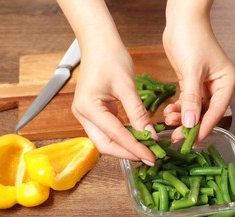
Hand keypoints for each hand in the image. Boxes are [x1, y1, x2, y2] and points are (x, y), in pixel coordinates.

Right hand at [56, 0, 156, 163]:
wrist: (98, 42)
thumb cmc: (110, 57)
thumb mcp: (127, 86)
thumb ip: (137, 113)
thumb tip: (149, 135)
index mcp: (88, 107)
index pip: (115, 135)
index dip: (134, 147)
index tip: (151, 156)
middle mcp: (82, 114)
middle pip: (105, 144)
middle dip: (127, 152)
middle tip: (149, 156)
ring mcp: (85, 114)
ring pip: (105, 139)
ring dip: (124, 145)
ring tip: (145, 149)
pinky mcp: (92, 111)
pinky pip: (107, 129)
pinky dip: (121, 135)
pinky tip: (136, 137)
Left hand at [162, 0, 234, 143]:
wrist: (181, 20)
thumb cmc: (192, 39)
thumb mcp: (192, 71)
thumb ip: (192, 99)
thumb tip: (190, 123)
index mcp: (226, 83)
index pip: (216, 112)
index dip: (203, 128)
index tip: (191, 141)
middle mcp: (218, 86)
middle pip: (205, 113)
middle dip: (189, 125)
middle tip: (175, 136)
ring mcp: (204, 85)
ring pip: (194, 109)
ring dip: (181, 117)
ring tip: (167, 120)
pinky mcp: (191, 83)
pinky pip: (186, 101)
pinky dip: (178, 108)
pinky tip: (168, 111)